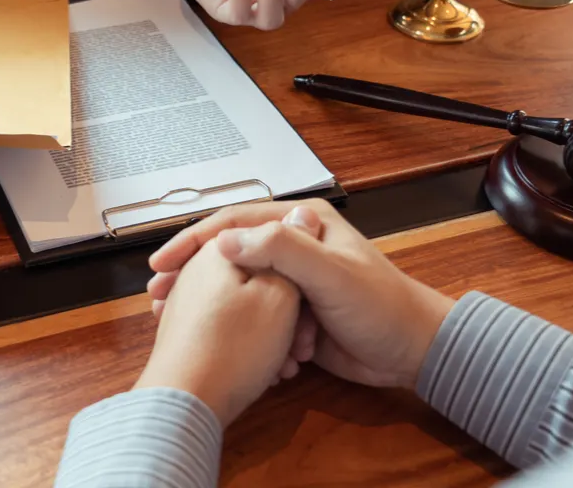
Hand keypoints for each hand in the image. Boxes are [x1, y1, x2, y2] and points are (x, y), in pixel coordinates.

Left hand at [135, 239, 300, 426]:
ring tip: (290, 360)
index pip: (264, 231)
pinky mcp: (189, 330)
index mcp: (220, 249)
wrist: (185, 403)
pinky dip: (254, 343)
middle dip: (286, 303)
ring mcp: (191, 300)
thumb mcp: (280, 294)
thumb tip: (300, 215)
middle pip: (258, 274)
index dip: (296, 251)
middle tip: (304, 334)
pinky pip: (232, 326)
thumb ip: (292, 253)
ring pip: (248, 305)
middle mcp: (200, 269)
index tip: (314, 276)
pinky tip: (269, 370)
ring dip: (274, 330)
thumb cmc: (235, 346)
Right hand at [148, 200, 455, 388]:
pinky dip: (232, 324)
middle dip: (192, 273)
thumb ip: (283, 251)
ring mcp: (292, 279)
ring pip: (236, 284)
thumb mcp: (330, 274)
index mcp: (303, 223)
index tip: (163, 264)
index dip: (194, 240)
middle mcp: (295, 245)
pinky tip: (212, 338)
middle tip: (159, 295)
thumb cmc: (382, 307)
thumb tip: (226, 239)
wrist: (413, 352)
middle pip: (229, 251)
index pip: (234, 222)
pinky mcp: (293, 311)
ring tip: (174, 319)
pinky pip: (253, 313)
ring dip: (207, 301)